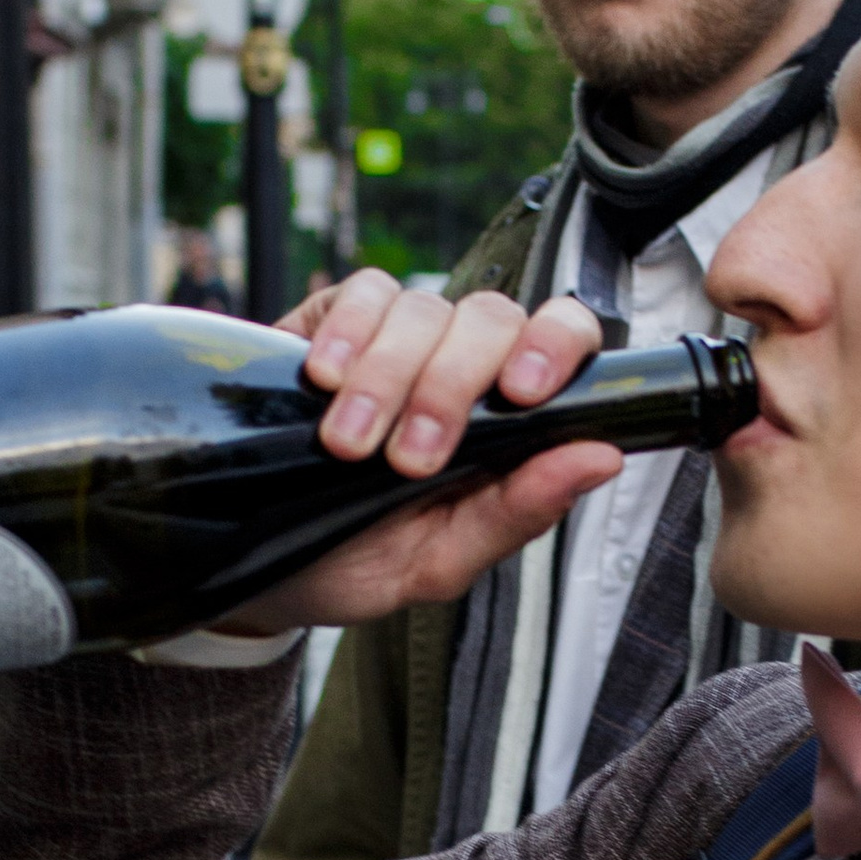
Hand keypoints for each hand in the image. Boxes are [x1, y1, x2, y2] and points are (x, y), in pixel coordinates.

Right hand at [218, 273, 611, 634]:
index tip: (521, 396)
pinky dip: (347, 333)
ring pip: (423, 310)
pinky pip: (361, 293)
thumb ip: (518, 513)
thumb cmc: (361, 560)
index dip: (554, 348)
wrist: (258, 567)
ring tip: (349, 445)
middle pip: (491, 318)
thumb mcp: (438, 561)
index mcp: (508, 419)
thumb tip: (602, 458)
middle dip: (450, 388)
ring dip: (389, 378)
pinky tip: (324, 379)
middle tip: (408, 459)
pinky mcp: (337, 323)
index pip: (562, 340)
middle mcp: (463, 367)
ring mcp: (401, 339)